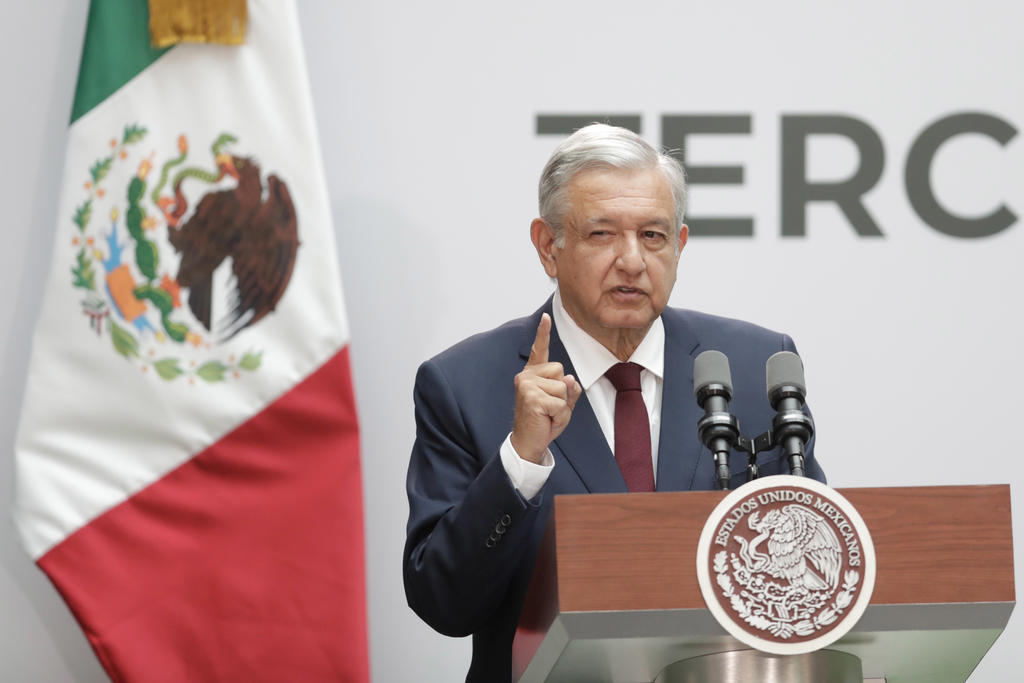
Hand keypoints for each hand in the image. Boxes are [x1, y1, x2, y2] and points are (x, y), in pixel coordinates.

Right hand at [510, 313, 582, 463]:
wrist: (529, 442)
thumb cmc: (544, 421)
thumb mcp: (562, 403)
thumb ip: (569, 390)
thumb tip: (569, 379)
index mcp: (533, 374)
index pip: (539, 350)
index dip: (543, 333)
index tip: (545, 317)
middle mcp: (526, 376)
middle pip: (561, 372)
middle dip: (563, 394)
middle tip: (549, 408)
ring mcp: (527, 385)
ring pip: (562, 388)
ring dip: (561, 406)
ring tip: (548, 415)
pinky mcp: (531, 397)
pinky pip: (559, 402)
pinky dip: (559, 415)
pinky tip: (546, 419)